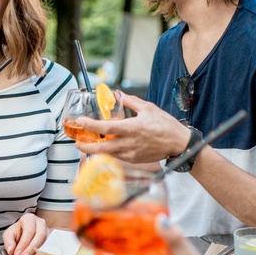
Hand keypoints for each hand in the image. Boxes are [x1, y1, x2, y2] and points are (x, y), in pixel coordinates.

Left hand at [3, 214, 49, 254]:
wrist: (23, 233)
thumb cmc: (17, 232)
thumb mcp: (9, 235)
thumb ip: (8, 242)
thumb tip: (11, 250)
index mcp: (29, 218)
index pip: (29, 231)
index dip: (23, 244)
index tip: (17, 254)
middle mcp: (40, 223)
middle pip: (40, 235)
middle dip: (31, 249)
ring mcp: (47, 230)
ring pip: (46, 242)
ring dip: (36, 254)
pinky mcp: (51, 239)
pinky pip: (48, 248)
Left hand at [75, 94, 190, 163]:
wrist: (178, 143)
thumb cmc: (165, 125)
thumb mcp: (149, 108)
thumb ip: (132, 102)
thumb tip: (120, 95)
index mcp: (132, 128)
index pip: (106, 128)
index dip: (91, 125)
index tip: (80, 121)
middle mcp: (129, 143)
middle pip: (101, 148)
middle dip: (86, 147)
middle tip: (77, 143)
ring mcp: (131, 154)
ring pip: (108, 154)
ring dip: (96, 149)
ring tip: (89, 143)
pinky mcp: (134, 160)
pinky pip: (117, 156)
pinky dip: (110, 151)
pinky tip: (106, 146)